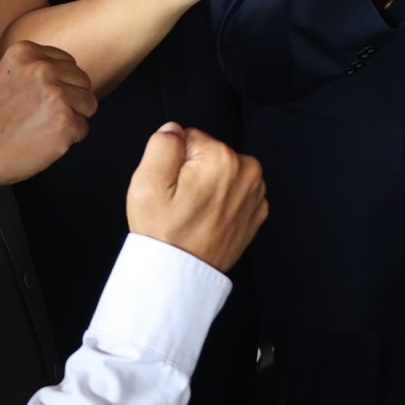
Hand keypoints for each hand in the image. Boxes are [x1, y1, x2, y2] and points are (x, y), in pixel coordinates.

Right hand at [0, 40, 95, 190]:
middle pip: (82, 81)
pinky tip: (44, 139)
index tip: (41, 98)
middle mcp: (42, 69)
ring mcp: (55, 95)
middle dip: (70, 100)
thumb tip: (70, 72)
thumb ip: (36, 67)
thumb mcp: (7, 75)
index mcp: (26, 52)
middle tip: (43, 115)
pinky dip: (68, 138)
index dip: (59, 85)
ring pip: (88, 104)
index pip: (68, 63)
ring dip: (72, 118)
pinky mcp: (65, 122)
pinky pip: (83, 128)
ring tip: (43, 126)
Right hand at [125, 122, 267, 274]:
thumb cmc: (164, 233)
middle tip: (180, 202)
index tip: (173, 187)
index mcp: (221, 158)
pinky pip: (234, 192)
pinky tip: (208, 220)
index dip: (174, 161)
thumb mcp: (146, 183)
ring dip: (209, 186)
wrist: (180, 275)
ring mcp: (256, 193)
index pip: (190, 138)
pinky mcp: (257, 212)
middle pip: (209, 154)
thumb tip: (174, 129)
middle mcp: (247, 171)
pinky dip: (222, 202)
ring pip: (222, 172)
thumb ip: (162, 144)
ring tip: (193, 212)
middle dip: (193, 171)